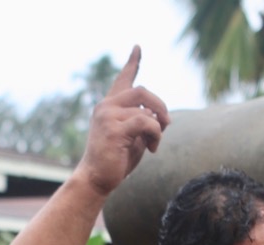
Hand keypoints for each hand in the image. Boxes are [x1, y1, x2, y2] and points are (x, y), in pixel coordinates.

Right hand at [75, 46, 169, 196]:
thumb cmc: (115, 161)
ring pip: (146, 110)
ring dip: (158, 127)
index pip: (123, 79)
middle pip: (142, 91)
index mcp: (109, 107)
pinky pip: (146, 122)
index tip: (138, 47)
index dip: (132, 63)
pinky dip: (155, 134)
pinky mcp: (114, 129)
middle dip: (160, 106)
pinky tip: (152, 148)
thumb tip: (162, 117)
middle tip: (167, 124)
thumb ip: (145, 123)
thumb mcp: (134, 138)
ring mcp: (107, 116)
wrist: (96, 180)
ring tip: (154, 144)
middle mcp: (106, 106)